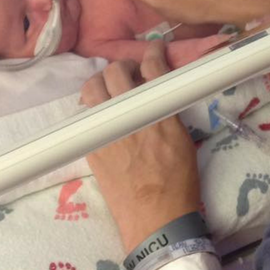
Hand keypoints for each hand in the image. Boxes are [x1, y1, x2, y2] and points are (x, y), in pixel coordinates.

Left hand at [81, 42, 200, 249]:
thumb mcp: (184, 139)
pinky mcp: (93, 146)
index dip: (153, 52)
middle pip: (117, 71)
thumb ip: (169, 110)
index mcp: (159, 112)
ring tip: (112, 90)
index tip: (154, 50)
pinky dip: (93, 105)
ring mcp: (107, 129)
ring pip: (93, 88)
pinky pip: (86, 113)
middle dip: (125, 66)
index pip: (152, 67)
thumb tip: (158, 92)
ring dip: (102, 82)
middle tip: (132, 73)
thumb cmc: (179, 182)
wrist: (156, 219)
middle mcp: (131, 115)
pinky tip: (102, 112)